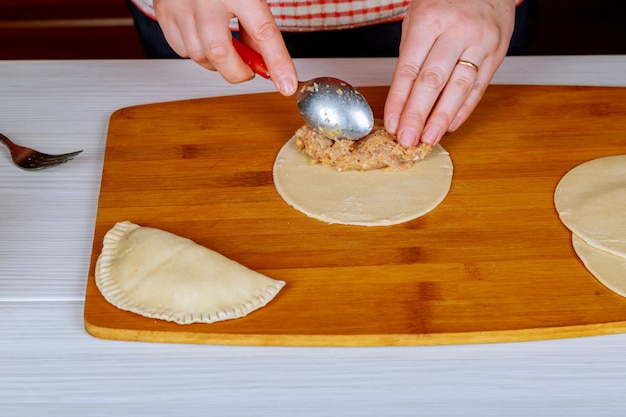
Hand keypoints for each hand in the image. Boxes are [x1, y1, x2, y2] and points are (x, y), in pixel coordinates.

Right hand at [153, 0, 297, 94]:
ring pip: (199, 56)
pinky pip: (182, 50)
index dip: (277, 62)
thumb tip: (263, 62)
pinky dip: (197, 53)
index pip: (263, 32)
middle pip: (220, 53)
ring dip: (217, 63)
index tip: (286, 85)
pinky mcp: (164, 12)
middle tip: (248, 70)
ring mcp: (181, 5)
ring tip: (226, 46)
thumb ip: (256, 26)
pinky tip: (204, 38)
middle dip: (237, 72)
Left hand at [384, 0, 516, 146]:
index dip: (399, 101)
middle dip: (418, 115)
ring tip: (428, 139)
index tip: (393, 124)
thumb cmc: (446, 2)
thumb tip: (401, 100)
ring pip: (458, 88)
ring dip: (442, 118)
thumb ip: (410, 55)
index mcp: (429, 20)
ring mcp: (481, 43)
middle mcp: (457, 31)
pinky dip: (463, 110)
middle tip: (408, 140)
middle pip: (433, 82)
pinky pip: (478, 88)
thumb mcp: (418, 17)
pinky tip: (450, 125)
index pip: (409, 69)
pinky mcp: (498, 53)